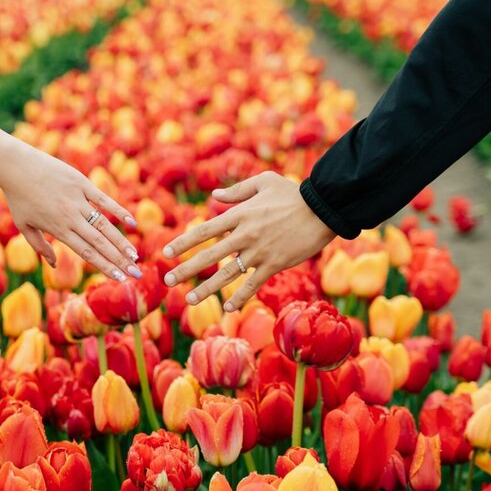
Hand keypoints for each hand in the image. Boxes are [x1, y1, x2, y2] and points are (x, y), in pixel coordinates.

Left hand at [0, 144, 140, 281]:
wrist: (15, 166)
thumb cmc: (18, 198)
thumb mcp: (24, 226)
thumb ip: (40, 247)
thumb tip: (54, 265)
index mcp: (58, 229)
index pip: (87, 253)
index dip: (105, 266)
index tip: (120, 278)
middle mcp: (71, 217)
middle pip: (100, 243)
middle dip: (120, 260)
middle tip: (136, 273)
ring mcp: (78, 200)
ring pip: (105, 225)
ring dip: (121, 241)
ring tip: (134, 255)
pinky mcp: (81, 183)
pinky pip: (104, 199)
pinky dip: (118, 210)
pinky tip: (132, 222)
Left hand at [162, 172, 335, 311]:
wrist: (324, 208)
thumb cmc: (294, 193)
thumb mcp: (264, 182)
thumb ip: (237, 190)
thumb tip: (214, 196)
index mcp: (239, 214)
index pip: (204, 231)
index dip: (183, 242)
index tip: (166, 253)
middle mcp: (245, 235)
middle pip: (209, 256)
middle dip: (186, 270)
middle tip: (168, 281)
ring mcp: (259, 251)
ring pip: (227, 274)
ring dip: (206, 289)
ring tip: (189, 300)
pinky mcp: (275, 264)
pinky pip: (253, 284)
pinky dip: (240, 297)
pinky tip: (229, 308)